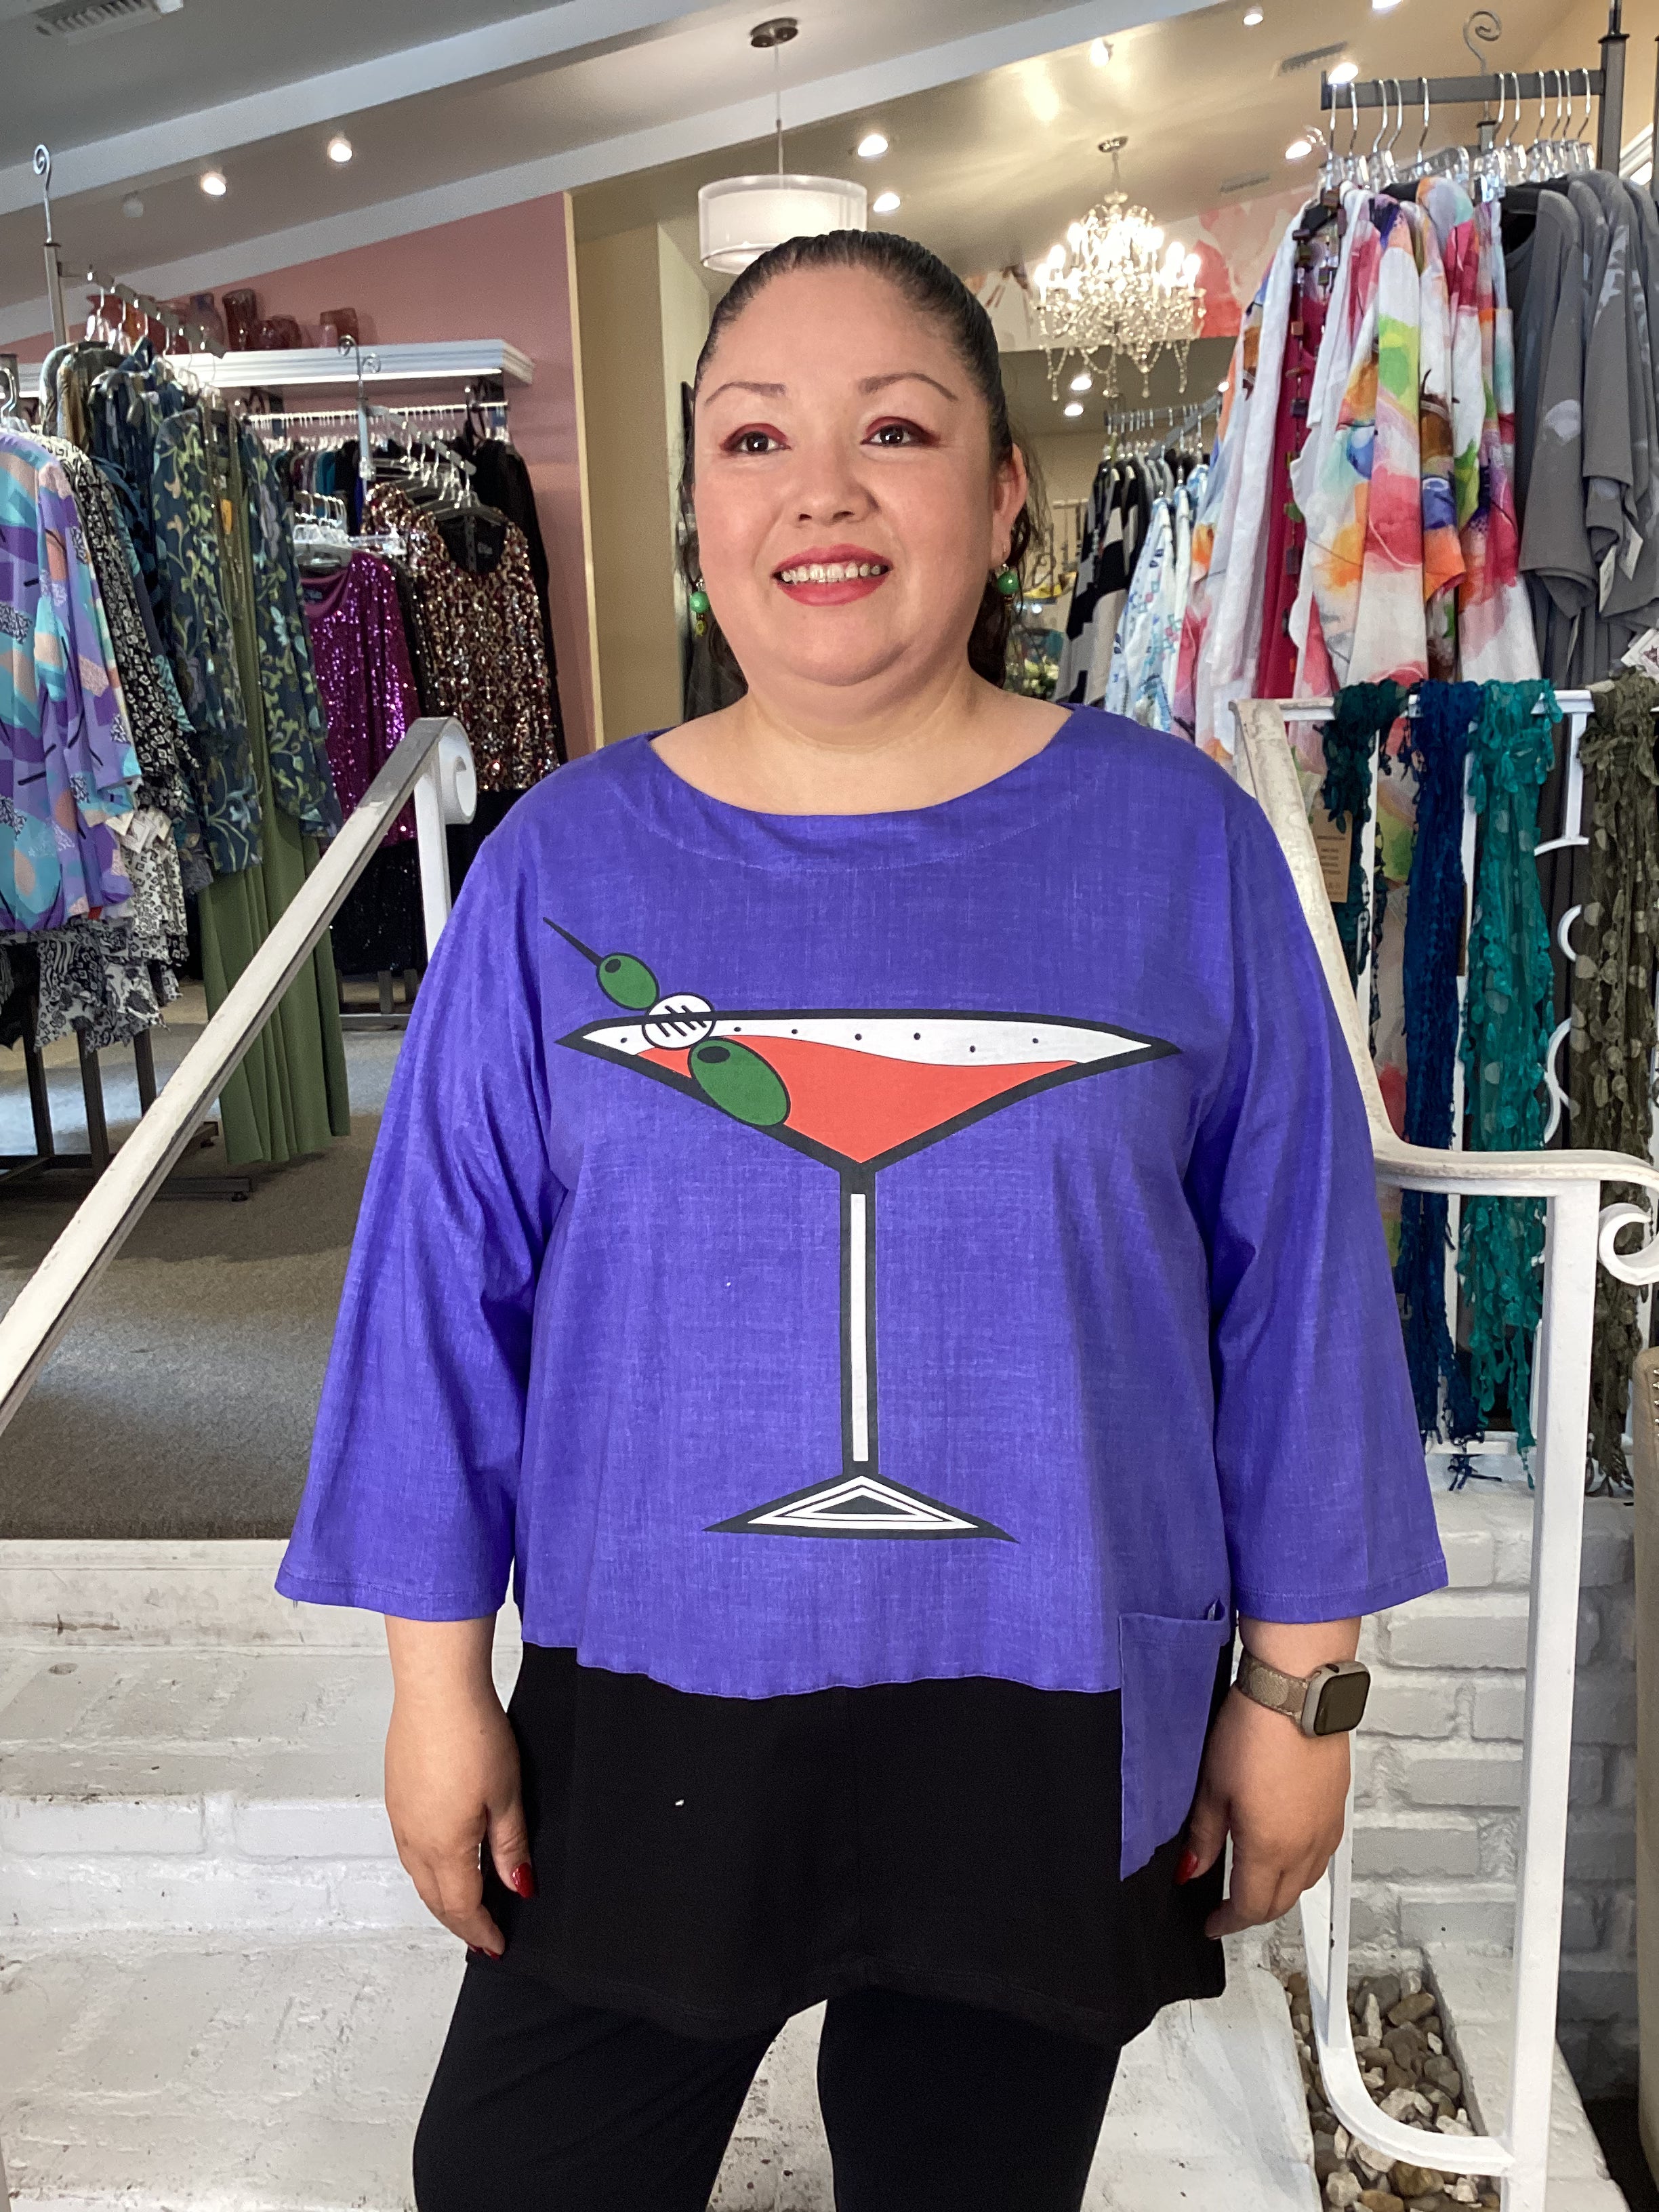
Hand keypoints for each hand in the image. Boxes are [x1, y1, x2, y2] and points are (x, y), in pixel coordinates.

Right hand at [383, 1616, 532, 1957]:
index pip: (462, 1906)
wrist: (436, 1687)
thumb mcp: (506, 1795)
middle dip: (459, 1922)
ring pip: (418, 1874)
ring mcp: (400, 1815)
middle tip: (481, 1936)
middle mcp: (414, 1838)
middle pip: (435, 1898)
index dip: (481, 1931)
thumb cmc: (472, 1733)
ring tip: (463, 1906)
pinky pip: (409, 1847)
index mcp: (444, 1846)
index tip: (497, 1945)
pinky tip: (442, 1859)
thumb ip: (509, 1846)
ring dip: (440, 1896)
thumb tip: (517, 1886)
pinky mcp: (396, 1793)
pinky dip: (427, 1867)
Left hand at [1183, 1685, 1349, 1936]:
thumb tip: (1190, 1870)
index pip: (1250, 1907)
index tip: (1213, 1924)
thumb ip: (1204, 1837)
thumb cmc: (1254, 1733)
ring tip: (1257, 1885)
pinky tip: (1287, 1852)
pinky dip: (1302, 1867)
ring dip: (1280, 1892)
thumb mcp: (1212, 1787)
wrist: (1298, 1695)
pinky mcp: (1337, 1809)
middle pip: (1281, 1901)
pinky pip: (1321, 1856)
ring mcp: (1326, 1829)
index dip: (1227, 1922)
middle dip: (1254, 1913)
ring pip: (1305, 1882)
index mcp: (1269, 1849)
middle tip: (1230, 1910)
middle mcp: (1304, 1847)